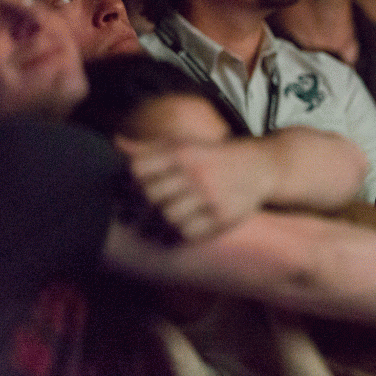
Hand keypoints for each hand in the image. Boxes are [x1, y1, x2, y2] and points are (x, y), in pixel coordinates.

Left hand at [117, 136, 271, 240]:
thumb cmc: (213, 157)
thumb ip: (149, 148)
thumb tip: (116, 142)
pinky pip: (189, 232)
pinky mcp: (224, 216)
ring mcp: (211, 196)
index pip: (138, 170)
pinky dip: (181, 234)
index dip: (130, 181)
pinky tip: (182, 229)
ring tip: (163, 221)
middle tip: (146, 209)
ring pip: (168, 217)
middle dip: (146, 205)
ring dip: (162, 222)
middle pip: (151, 196)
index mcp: (183, 152)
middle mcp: (196, 173)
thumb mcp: (184, 146)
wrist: (259, 166)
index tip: (134, 188)